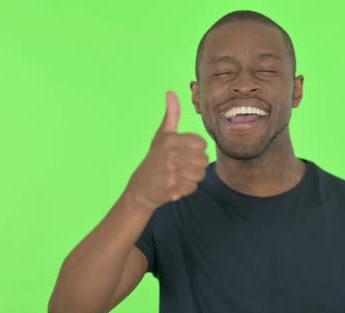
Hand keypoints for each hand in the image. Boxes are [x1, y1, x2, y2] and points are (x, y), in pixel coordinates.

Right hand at [125, 91, 208, 210]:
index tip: (183, 152)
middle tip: (181, 166)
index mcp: (172, 140)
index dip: (196, 149)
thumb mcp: (162, 135)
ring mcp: (172, 173)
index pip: (202, 144)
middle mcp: (172, 155)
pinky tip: (175, 185)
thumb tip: (171, 92)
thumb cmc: (155, 158)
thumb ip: (171, 114)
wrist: (141, 188)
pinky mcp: (173, 189)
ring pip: (200, 174)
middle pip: (204, 160)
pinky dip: (186, 188)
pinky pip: (193, 187)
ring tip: (178, 174)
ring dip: (192, 177)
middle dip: (195, 164)